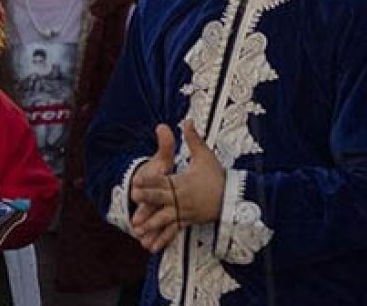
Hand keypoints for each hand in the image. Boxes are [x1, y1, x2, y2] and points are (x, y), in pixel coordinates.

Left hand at [131, 121, 224, 251]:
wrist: (233, 197)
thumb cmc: (217, 176)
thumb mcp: (205, 155)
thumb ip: (193, 139)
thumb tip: (186, 120)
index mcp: (183, 182)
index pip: (163, 181)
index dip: (149, 181)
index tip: (136, 181)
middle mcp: (182, 198)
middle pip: (161, 199)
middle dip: (147, 199)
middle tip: (133, 198)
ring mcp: (184, 212)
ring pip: (165, 219)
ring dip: (151, 224)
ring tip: (137, 229)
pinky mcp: (187, 222)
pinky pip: (173, 231)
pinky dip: (161, 239)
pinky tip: (150, 246)